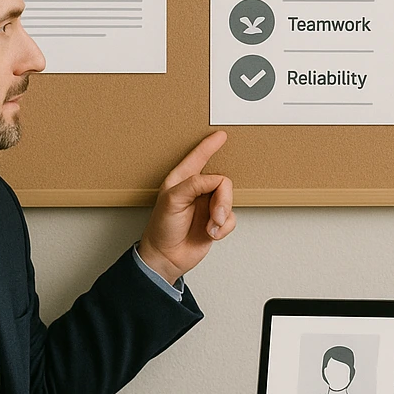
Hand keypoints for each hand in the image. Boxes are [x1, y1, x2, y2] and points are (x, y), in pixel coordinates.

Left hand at [137, 132, 236, 283]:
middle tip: (215, 215)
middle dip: (223, 200)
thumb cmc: (162, 229)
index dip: (209, 147)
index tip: (221, 136)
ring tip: (210, 227)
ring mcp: (206, 206)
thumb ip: (194, 184)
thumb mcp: (172, 201)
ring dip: (221, 217)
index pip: (197, 158)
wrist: (166, 258)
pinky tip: (211, 234)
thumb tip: (217, 181)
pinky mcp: (215, 222)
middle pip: (222, 182)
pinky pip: (231, 219)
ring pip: (229, 201)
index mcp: (181, 181)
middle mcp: (196, 191)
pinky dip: (223, 228)